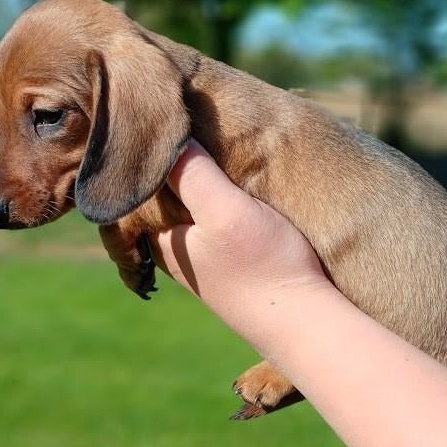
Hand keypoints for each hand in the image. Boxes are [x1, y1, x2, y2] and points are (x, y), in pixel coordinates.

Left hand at [154, 141, 329, 321]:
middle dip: (168, 164)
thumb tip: (165, 133)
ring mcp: (199, 259)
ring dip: (193, 180)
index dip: (149, 151)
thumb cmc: (266, 266)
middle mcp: (172, 250)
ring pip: (185, 206)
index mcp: (160, 237)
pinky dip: (212, 197)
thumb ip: (193, 173)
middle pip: (160, 194)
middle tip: (183, 125)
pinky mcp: (226, 263)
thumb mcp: (227, 210)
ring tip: (208, 144)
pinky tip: (230, 182)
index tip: (164, 121)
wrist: (307, 325)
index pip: (139, 183)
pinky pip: (207, 219)